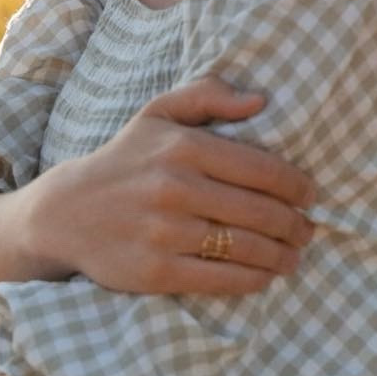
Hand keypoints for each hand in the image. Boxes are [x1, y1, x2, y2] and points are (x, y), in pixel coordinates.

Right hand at [42, 75, 319, 295]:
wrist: (66, 213)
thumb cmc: (124, 160)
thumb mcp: (158, 114)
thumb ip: (208, 96)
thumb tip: (261, 100)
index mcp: (183, 147)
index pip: (262, 169)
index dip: (296, 186)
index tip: (310, 195)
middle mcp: (175, 188)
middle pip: (259, 211)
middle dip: (294, 224)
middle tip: (307, 230)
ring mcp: (165, 232)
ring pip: (245, 247)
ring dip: (281, 255)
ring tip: (294, 256)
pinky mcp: (156, 271)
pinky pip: (220, 278)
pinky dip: (253, 279)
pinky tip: (265, 276)